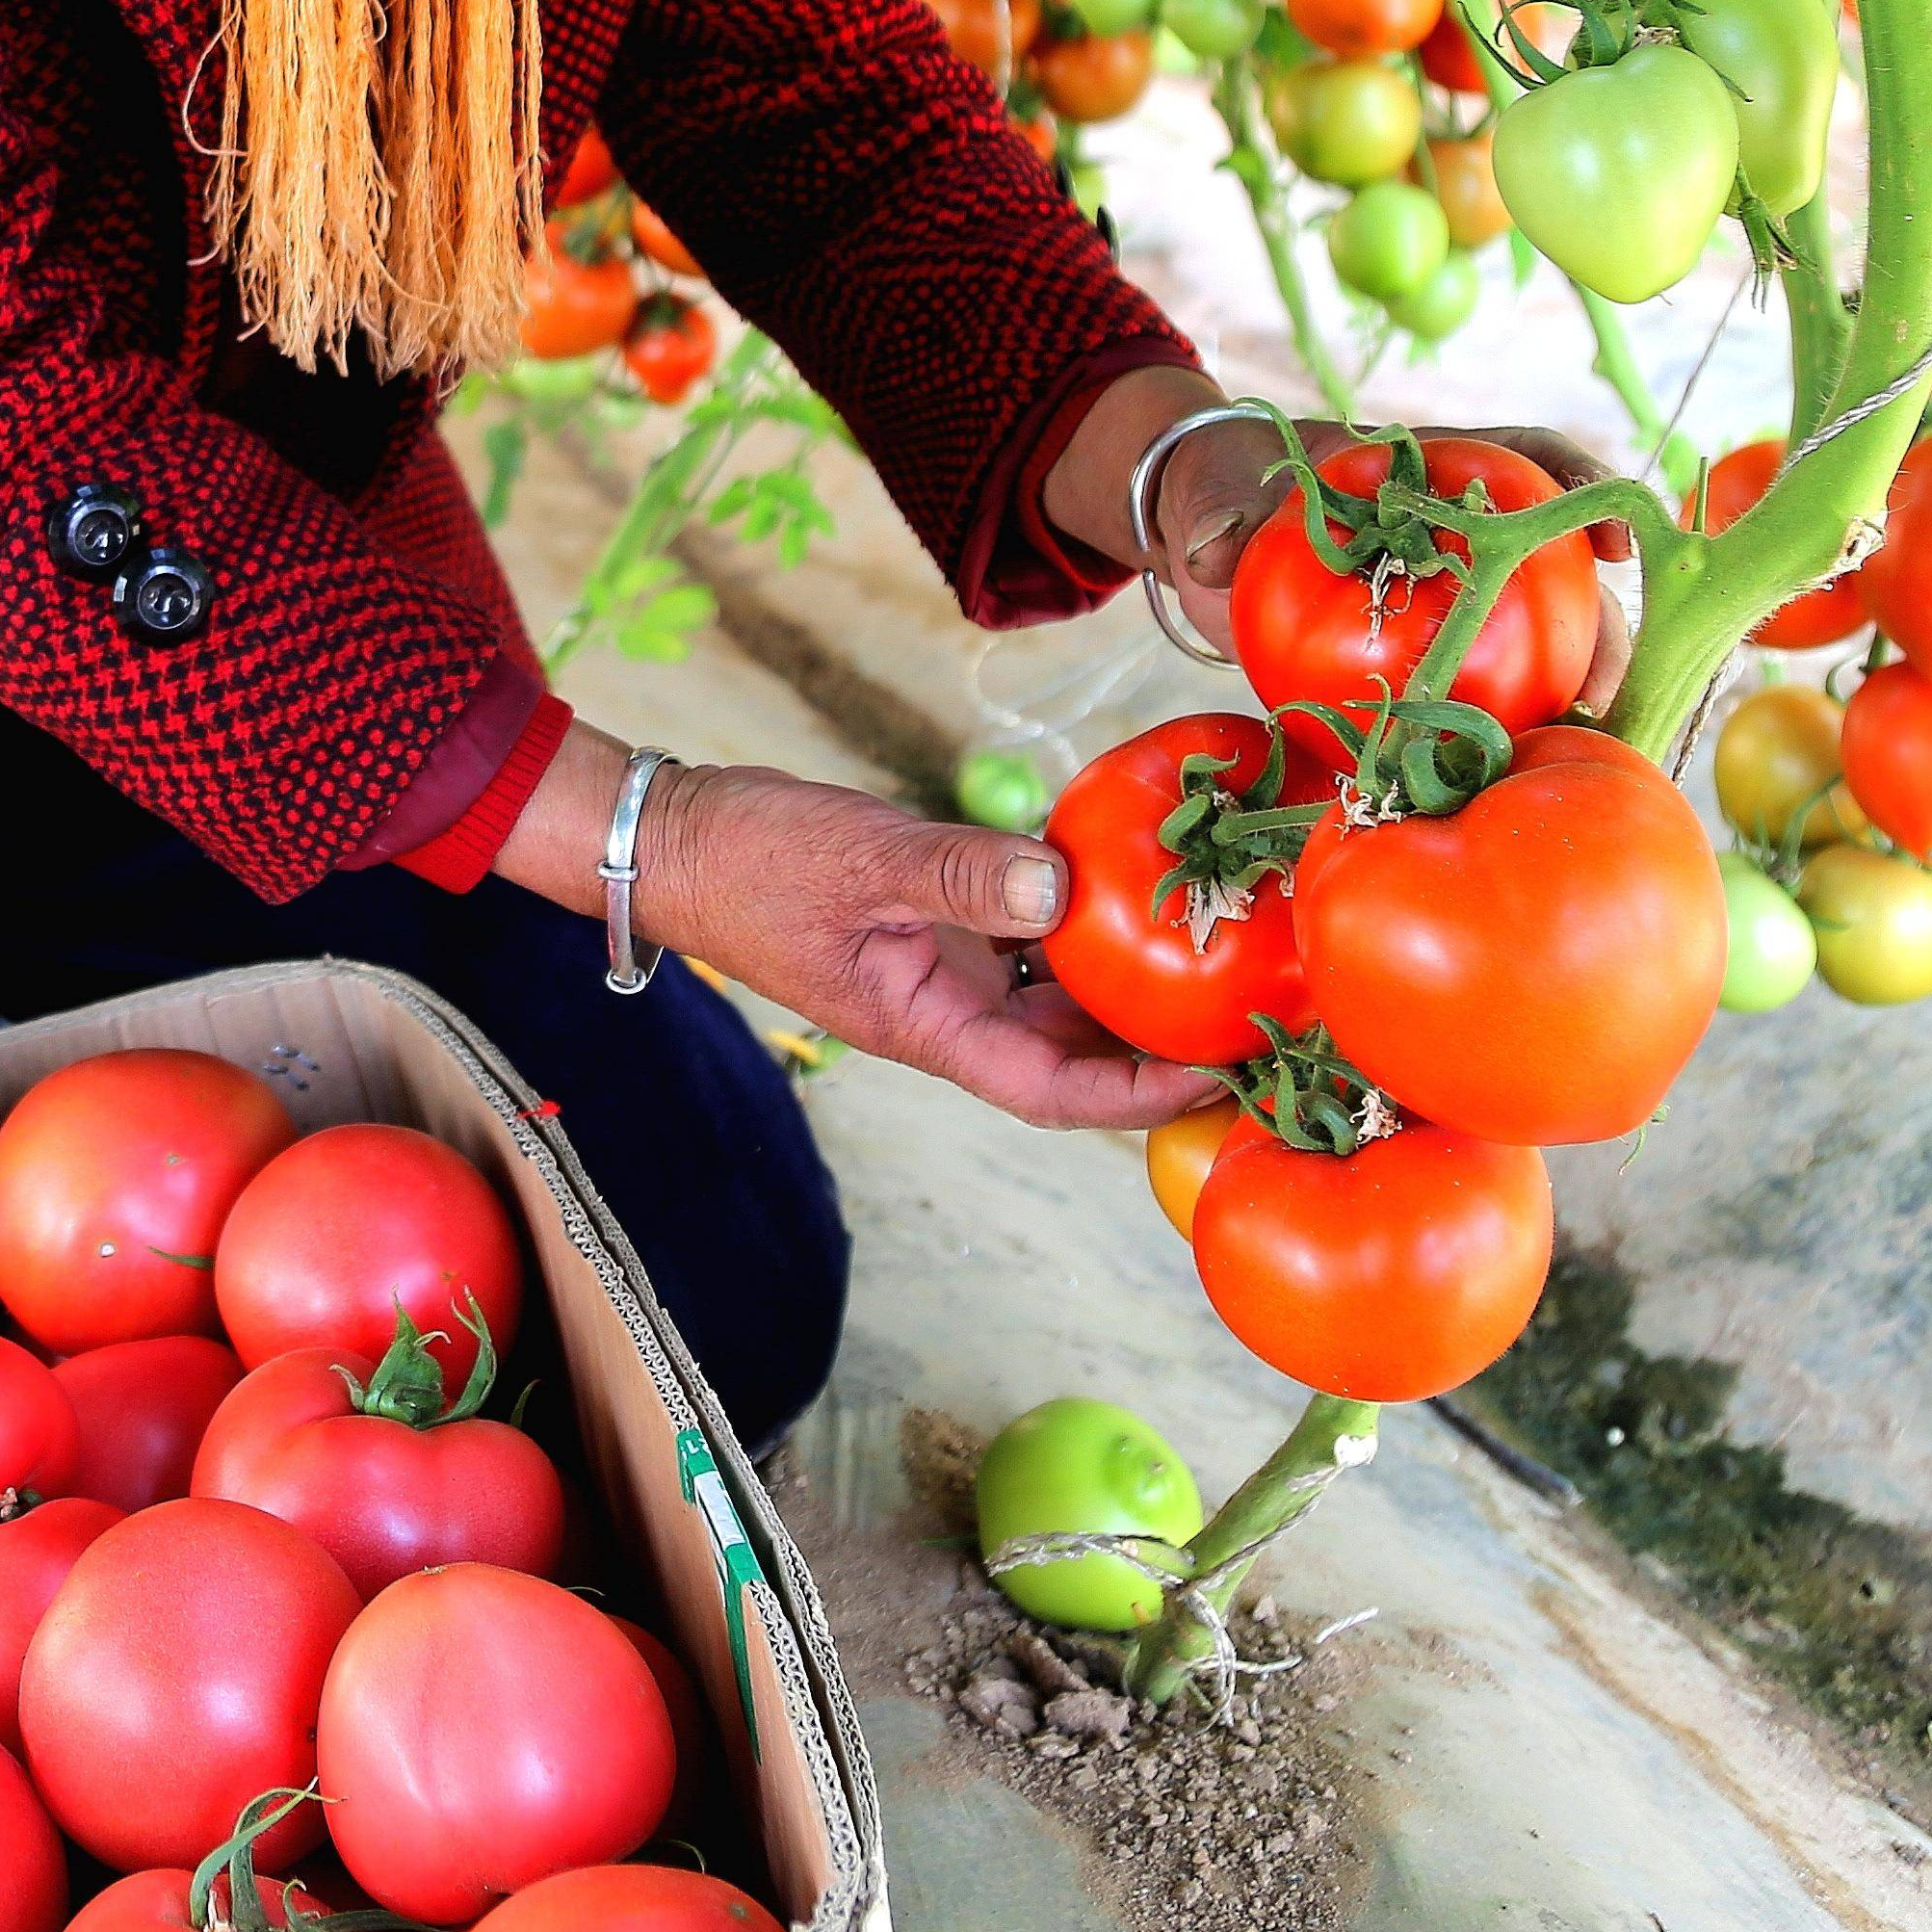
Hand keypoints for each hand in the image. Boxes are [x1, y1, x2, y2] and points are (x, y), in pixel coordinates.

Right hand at [497, 735, 1217, 1130]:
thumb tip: (1067, 887)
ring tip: (1218, 951)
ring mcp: (945, 968)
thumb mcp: (863, 861)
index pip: (1055, 1089)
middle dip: (1159, 1046)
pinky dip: (1081, 919)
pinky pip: (1030, 935)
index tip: (1222, 1073)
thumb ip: (964, 875)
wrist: (677, 836)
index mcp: (927, 1026)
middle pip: (1074, 1055)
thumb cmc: (754, 861)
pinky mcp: (942, 921)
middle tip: (1255, 1010)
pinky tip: (1130, 879)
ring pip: (1058, 996)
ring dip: (1128, 983)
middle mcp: (948, 1010)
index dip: (1142, 1095)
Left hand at [1052, 369, 1635, 710]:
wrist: (1202, 532)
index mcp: (1426, 467)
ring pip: (1532, 635)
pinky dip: (1498, 728)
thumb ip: (1215, 517)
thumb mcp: (1213, 490)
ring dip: (1567, 687)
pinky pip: (1476, 689)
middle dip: (1595, 626)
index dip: (1583, 493)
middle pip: (1550, 568)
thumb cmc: (1221, 486)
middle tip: (1605, 689)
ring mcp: (1448, 590)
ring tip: (1585, 747)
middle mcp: (1457, 527)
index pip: (1526, 459)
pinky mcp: (1423, 650)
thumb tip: (1209, 553)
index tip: (1619, 544)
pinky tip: (1514, 778)